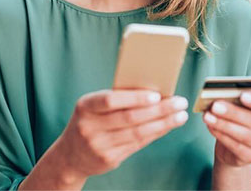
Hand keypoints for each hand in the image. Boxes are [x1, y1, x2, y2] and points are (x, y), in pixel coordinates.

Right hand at [58, 89, 187, 180]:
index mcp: (86, 106)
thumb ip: (116, 99)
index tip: (157, 95)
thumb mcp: (93, 106)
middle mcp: (90, 127)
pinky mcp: (109, 159)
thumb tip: (152, 91)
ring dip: (163, 123)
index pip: (111, 100)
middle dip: (159, 109)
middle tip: (180, 102)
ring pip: (138, 133)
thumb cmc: (89, 120)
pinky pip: (138, 144)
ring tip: (181, 115)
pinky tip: (168, 126)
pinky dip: (155, 133)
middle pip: (130, 118)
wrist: (70, 155)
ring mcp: (100, 146)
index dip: (134, 98)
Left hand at [202, 92, 250, 166]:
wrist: (235, 138)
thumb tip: (221, 95)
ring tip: (208, 116)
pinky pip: (236, 147)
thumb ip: (236, 98)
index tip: (243, 95)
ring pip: (245, 135)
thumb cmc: (240, 111)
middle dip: (233, 113)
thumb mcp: (241, 102)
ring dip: (224, 125)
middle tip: (215, 105)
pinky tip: (210, 126)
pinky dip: (221, 135)